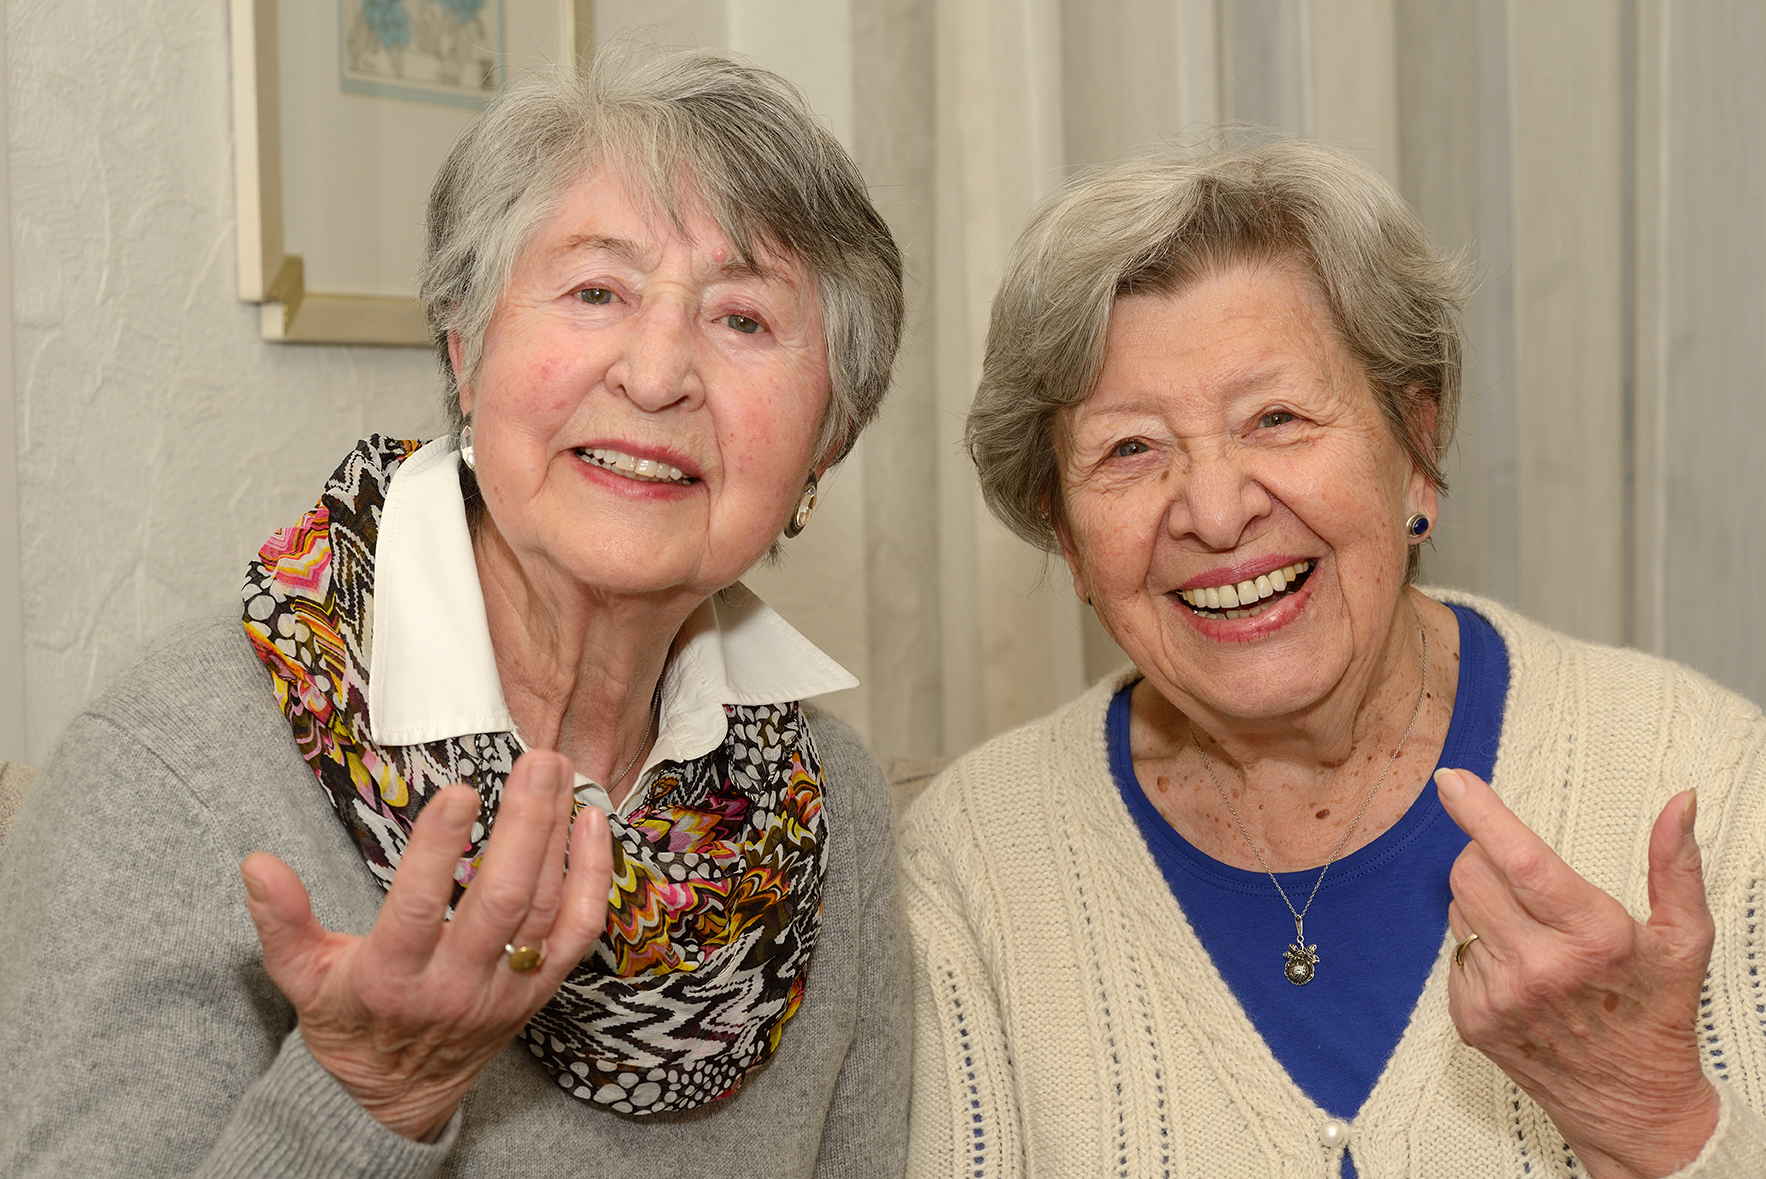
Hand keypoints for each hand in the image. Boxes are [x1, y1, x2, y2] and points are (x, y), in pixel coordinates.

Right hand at [240, 750, 612, 1141]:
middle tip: (537, 761)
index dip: (439, 850)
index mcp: (391, 978)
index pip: (418, 908)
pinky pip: (578, 932)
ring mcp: (505, 989)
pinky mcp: (539, 990)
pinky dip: (592, 878)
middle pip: (502, 900)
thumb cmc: (349, 1021)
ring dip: (558, 835)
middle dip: (525, 825)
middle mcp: (455, 985)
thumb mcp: (300, 976)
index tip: (458, 792)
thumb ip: (281, 920)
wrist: (393, 1097)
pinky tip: (592, 824)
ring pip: (544, 908)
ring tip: (559, 772)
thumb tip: (256, 864)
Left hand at [1437, 768, 1717, 1178]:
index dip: (1481, 814)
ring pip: (1457, 908)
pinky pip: (1452, 949)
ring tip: (1530, 929)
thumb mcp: (1684, 939)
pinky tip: (1517, 966)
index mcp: (1592, 939)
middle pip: (1469, 873)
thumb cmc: (1659, 1013)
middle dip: (1483, 854)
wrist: (1631, 1105)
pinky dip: (1477, 943)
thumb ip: (1676, 865)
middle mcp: (1538, 968)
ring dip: (1482, 901)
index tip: (1452, 780)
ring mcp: (1498, 996)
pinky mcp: (1470, 1018)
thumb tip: (1681, 800)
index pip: (1520, 860)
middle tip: (1517, 867)